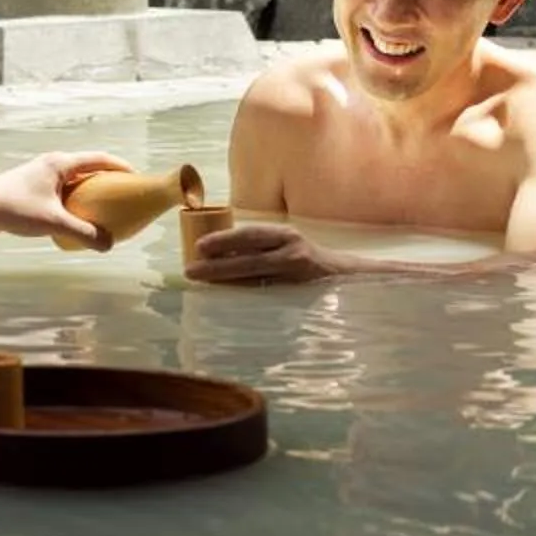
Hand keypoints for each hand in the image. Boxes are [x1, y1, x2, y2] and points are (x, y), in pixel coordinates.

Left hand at [0, 151, 134, 250]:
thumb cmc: (14, 210)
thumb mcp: (53, 223)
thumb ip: (84, 233)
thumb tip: (109, 244)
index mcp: (60, 163)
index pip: (99, 158)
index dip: (121, 166)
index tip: (137, 177)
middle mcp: (51, 163)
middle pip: (87, 166)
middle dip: (107, 179)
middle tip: (123, 196)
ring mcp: (39, 172)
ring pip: (73, 178)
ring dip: (89, 189)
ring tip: (102, 208)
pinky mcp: (30, 184)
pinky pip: (61, 187)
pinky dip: (74, 197)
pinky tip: (74, 216)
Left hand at [185, 223, 342, 285]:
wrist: (344, 277)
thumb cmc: (305, 257)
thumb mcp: (284, 243)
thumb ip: (258, 245)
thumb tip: (216, 252)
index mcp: (285, 236)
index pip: (251, 235)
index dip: (224, 240)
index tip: (199, 247)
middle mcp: (293, 254)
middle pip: (250, 261)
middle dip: (218, 267)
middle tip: (191, 270)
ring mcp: (297, 278)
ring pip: (256, 282)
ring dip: (227, 283)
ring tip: (203, 284)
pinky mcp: (300, 298)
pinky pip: (268, 299)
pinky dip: (246, 299)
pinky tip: (228, 300)